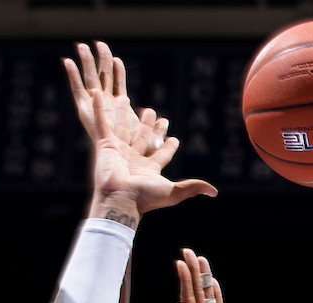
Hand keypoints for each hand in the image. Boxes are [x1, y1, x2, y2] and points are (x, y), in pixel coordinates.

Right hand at [63, 43, 216, 220]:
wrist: (120, 199)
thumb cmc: (145, 197)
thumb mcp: (173, 192)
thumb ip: (192, 188)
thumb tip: (214, 191)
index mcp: (149, 169)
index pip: (162, 154)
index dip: (169, 148)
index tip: (175, 140)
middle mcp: (134, 159)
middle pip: (143, 138)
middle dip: (148, 126)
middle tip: (153, 112)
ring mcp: (119, 151)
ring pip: (123, 128)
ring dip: (123, 114)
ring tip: (126, 99)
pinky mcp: (105, 145)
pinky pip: (102, 123)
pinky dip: (99, 109)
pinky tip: (98, 94)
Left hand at [176, 249, 241, 302]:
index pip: (186, 295)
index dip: (183, 278)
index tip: (180, 261)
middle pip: (195, 290)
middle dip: (191, 271)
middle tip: (188, 251)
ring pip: (206, 295)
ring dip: (203, 278)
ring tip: (201, 260)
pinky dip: (216, 294)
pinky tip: (214, 282)